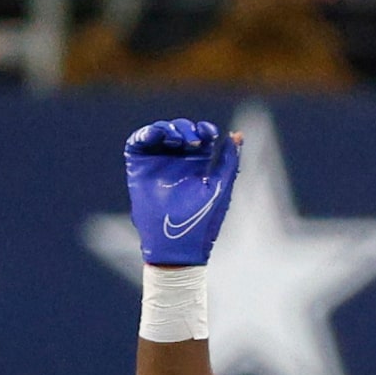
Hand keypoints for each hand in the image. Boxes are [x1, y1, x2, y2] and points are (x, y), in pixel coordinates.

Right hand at [123, 119, 239, 267]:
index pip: (200, 136)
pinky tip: (156, 135)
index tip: (211, 134)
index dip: (205, 129)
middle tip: (194, 141)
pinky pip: (138, 142)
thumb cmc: (201, 221)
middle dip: (187, 128)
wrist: (176, 246)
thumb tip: (237, 135)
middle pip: (180, 130)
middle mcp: (176, 161)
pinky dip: (146, 132)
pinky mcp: (139, 167)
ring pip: (160, 132)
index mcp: (197, 165)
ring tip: (176, 139)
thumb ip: (229, 161)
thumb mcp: (219, 187)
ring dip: (168, 128)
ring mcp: (157, 163)